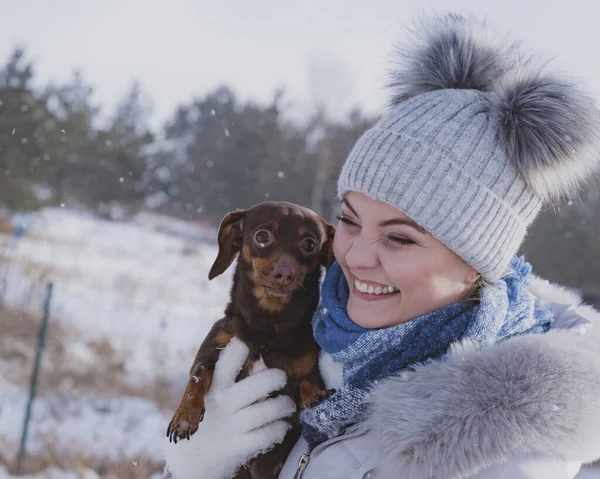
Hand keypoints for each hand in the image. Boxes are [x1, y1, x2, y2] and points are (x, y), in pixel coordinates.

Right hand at [164, 337, 295, 478]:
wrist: (192, 458)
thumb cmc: (210, 414)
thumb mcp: (211, 393)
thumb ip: (230, 375)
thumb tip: (259, 349)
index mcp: (213, 385)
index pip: (228, 359)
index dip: (244, 347)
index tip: (258, 340)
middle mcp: (222, 402)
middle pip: (257, 385)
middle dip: (275, 378)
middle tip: (282, 376)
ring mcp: (231, 426)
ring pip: (268, 410)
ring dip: (284, 405)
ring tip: (288, 404)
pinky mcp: (239, 447)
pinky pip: (268, 434)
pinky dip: (280, 428)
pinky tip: (282, 425)